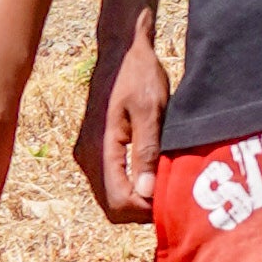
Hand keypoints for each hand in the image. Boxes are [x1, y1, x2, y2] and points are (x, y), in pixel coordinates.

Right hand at [79, 27, 167, 225]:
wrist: (121, 51)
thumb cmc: (139, 75)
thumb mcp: (151, 110)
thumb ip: (147, 152)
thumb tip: (146, 193)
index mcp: (100, 148)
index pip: (119, 202)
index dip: (147, 209)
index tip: (173, 198)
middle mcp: (87, 156)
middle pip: (112, 207)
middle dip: (142, 210)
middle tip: (172, 196)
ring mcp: (87, 155)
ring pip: (110, 197)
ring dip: (137, 200)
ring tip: (165, 184)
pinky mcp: (93, 150)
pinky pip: (110, 183)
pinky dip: (131, 187)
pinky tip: (152, 174)